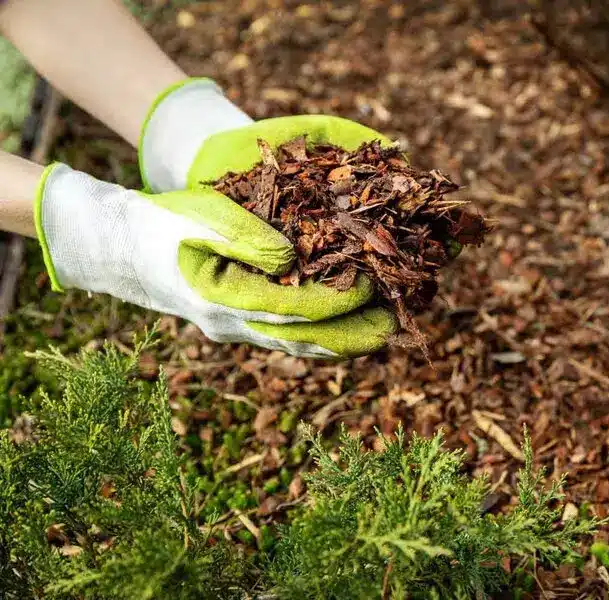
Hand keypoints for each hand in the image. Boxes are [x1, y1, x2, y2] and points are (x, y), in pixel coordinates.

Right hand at [35, 164, 394, 357]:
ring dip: (340, 341)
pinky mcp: (240, 326)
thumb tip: (291, 260)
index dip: (337, 299)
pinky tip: (347, 329)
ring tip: (382, 333)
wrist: (126, 248)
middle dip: (350, 335)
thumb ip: (245, 238)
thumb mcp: (202, 217)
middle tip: (394, 330)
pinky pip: (287, 338)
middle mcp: (232, 324)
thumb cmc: (166, 223)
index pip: (294, 308)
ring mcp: (235, 330)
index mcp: (223, 297)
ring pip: (297, 344)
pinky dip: (320, 336)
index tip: (371, 284)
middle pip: (302, 339)